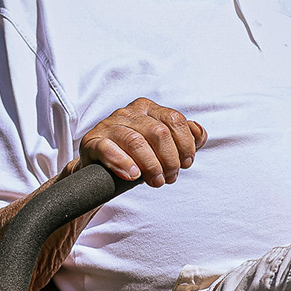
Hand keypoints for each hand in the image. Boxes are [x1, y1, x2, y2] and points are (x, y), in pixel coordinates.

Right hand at [72, 98, 206, 185]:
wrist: (102, 170)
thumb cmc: (137, 157)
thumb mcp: (164, 148)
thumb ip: (186, 138)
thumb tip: (198, 132)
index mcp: (149, 109)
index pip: (175, 120)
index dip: (185, 145)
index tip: (186, 164)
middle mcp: (129, 112)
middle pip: (159, 132)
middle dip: (170, 160)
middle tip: (169, 178)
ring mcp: (109, 125)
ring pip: (136, 142)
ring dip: (151, 166)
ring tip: (156, 181)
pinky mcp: (92, 141)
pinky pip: (108, 149)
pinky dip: (123, 163)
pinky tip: (133, 175)